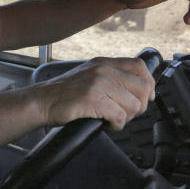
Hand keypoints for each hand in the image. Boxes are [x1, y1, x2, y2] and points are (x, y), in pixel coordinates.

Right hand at [35, 57, 155, 130]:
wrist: (41, 102)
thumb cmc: (63, 94)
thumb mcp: (89, 76)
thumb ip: (110, 78)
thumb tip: (139, 90)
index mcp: (103, 63)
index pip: (140, 66)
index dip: (148, 84)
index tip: (146, 97)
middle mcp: (102, 69)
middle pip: (142, 87)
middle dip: (138, 106)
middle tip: (125, 113)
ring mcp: (98, 83)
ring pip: (134, 105)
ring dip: (126, 117)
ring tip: (112, 118)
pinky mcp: (93, 98)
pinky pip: (119, 116)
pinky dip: (116, 125)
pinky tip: (105, 124)